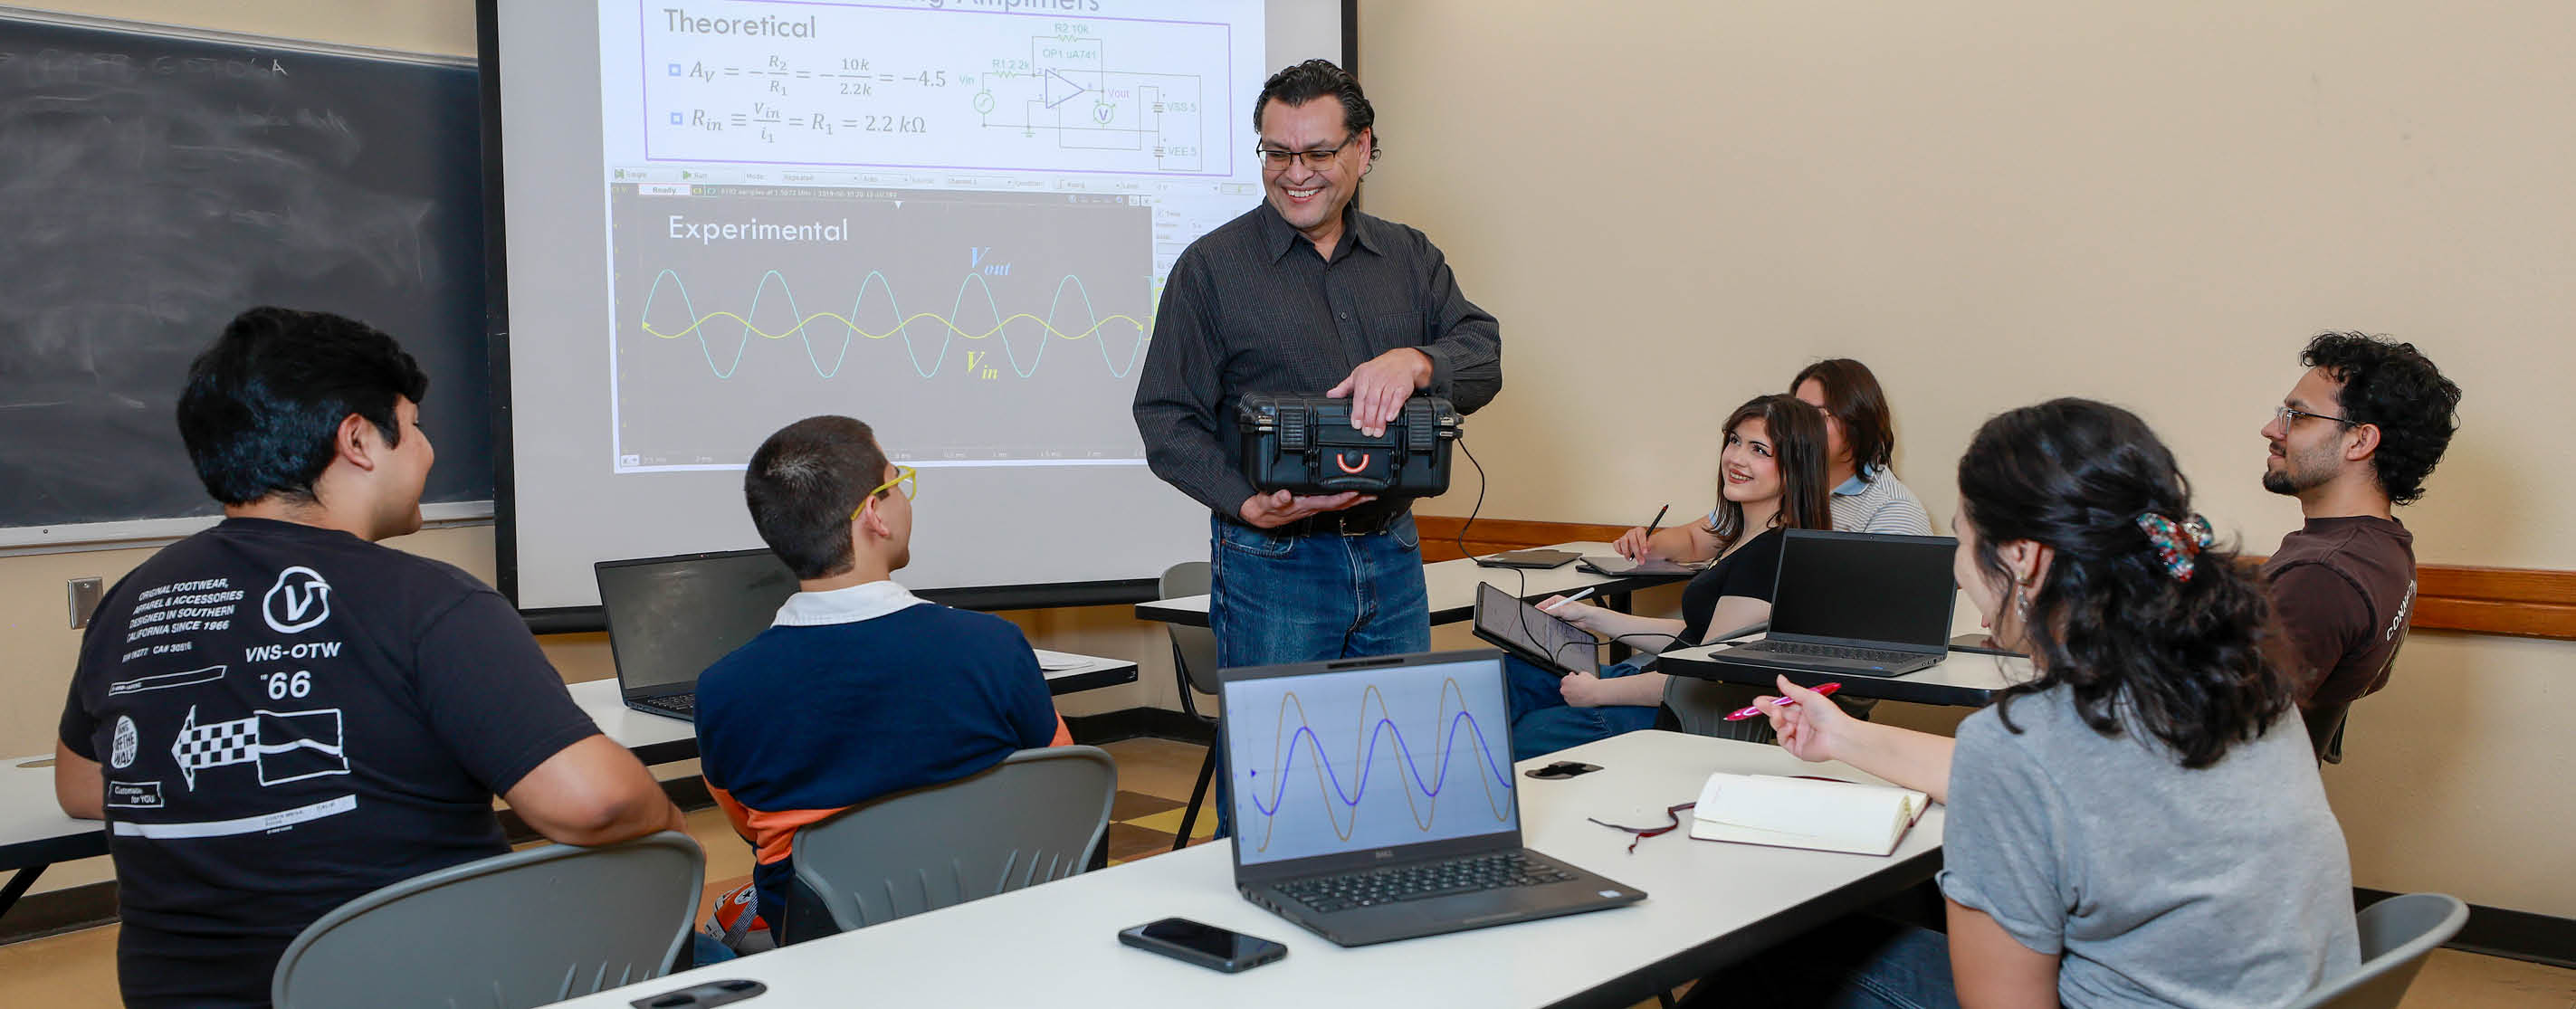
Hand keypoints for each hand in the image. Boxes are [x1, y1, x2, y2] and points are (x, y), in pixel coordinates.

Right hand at [1238, 489, 1374, 528]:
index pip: (1329, 502)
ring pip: (1339, 504)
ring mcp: (1314, 507)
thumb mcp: (1267, 501)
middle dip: (1357, 500)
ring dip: (1355, 500)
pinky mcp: (1313, 504)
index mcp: (1305, 505)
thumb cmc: (1266, 507)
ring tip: (1370, 493)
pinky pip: (1333, 502)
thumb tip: (1285, 495)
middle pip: (1340, 504)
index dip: (1343, 497)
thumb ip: (1276, 499)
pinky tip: (1352, 494)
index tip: (1356, 492)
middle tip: (1374, 493)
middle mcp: (1313, 507)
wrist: (1261, 515)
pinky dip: (1345, 498)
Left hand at [1325, 348, 1432, 437]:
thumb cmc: (1379, 370)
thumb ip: (1345, 387)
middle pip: (1372, 402)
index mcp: (1364, 376)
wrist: (1402, 361)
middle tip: (1367, 431)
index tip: (1356, 424)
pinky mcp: (1402, 386)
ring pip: (1384, 402)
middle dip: (1369, 419)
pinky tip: (1390, 418)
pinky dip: (1394, 409)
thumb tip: (1331, 395)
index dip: (1357, 412)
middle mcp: (1377, 379)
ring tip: (1377, 431)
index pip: (1359, 397)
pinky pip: (1398, 399)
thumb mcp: (1359, 374)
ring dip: (1380, 419)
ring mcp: (1390, 382)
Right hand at [1533, 596, 1609, 632]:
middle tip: (1548, 617)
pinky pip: (1554, 623)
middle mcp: (1556, 606)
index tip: (1537, 613)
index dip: (1539, 609)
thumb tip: (1542, 612)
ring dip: (1551, 620)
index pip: (1542, 604)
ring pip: (1549, 618)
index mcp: (1555, 599)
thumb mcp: (1562, 609)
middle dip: (1545, 615)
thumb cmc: (1579, 610)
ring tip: (1557, 619)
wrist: (1586, 618)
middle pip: (1545, 611)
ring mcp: (1558, 613)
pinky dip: (1555, 623)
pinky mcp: (1560, 620)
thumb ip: (1551, 611)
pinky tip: (1559, 622)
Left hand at [1558, 669, 1614, 707]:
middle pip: (1565, 688)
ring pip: (1567, 695)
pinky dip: (1575, 700)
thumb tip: (1577, 676)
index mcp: (1566, 680)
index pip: (1564, 680)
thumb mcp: (1584, 674)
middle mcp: (1564, 689)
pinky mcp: (1571, 704)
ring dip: (1572, 694)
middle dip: (1570, 687)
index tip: (1574, 681)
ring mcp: (1567, 697)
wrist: (1597, 693)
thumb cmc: (1591, 683)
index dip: (1570, 680)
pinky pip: (1571, 701)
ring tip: (1581, 693)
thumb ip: (1577, 675)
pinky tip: (1581, 697)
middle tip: (1578, 687)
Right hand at [1613, 527, 1652, 559]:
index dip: (1643, 544)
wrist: (1640, 548)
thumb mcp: (1650, 544)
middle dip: (1637, 552)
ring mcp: (1624, 537)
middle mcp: (1631, 533)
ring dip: (1627, 552)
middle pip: (1632, 541)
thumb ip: (1649, 545)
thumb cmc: (1645, 545)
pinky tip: (1624, 555)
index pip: (1641, 536)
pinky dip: (1619, 550)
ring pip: (1623, 542)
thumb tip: (1647, 547)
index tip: (1645, 552)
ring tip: (1631, 559)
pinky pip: (1616, 545)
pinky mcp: (1618, 542)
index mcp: (1639, 530)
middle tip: (1640, 560)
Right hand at [1763, 675, 1855, 763]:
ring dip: (1776, 719)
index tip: (1761, 699)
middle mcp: (1802, 722)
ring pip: (1779, 727)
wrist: (1838, 735)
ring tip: (1778, 714)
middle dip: (1768, 709)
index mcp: (1806, 709)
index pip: (1784, 704)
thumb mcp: (1808, 696)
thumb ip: (1791, 689)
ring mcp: (1799, 735)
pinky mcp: (1797, 748)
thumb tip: (1781, 679)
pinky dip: (1783, 733)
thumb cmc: (1830, 716)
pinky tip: (1789, 728)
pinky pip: (1783, 740)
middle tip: (1758, 704)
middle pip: (1779, 715)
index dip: (1772, 702)